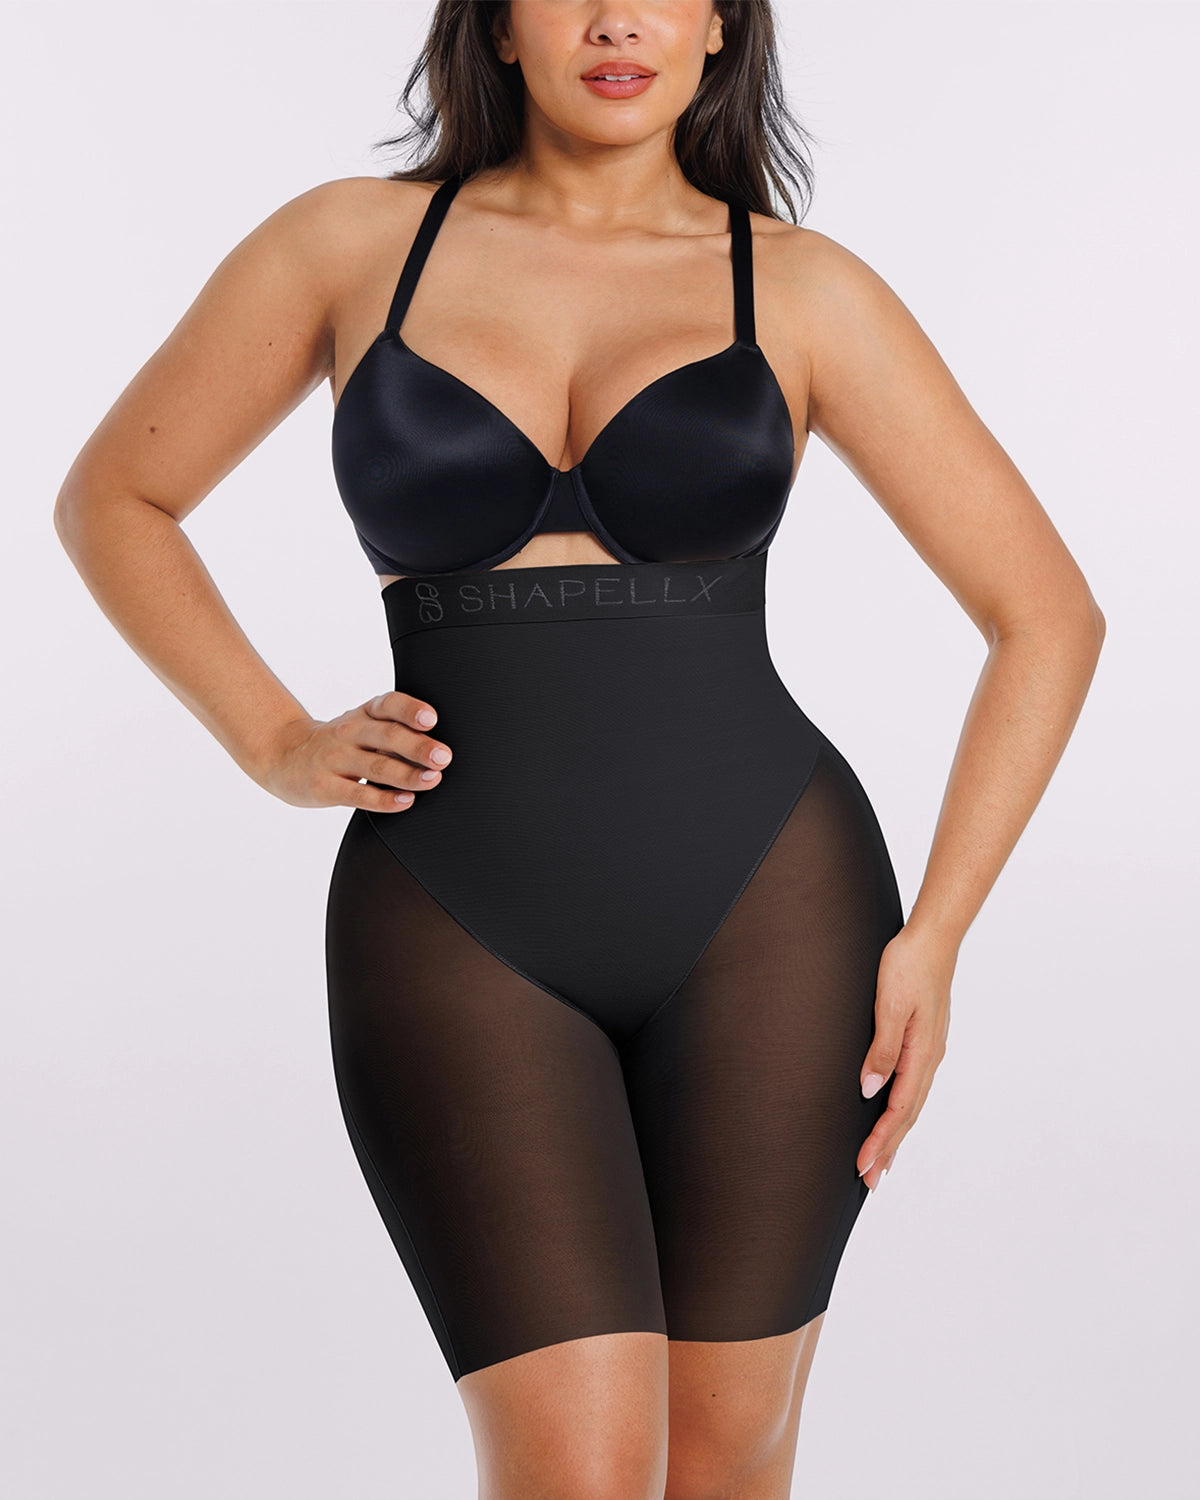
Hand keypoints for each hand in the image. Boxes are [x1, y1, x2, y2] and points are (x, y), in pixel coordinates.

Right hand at [253, 691, 452, 810]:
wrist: (284, 756)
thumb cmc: (340, 743)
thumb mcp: (361, 725)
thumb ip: (396, 730)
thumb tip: (442, 748)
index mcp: (364, 714)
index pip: (388, 705)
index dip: (409, 710)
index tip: (430, 720)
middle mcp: (349, 732)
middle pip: (387, 736)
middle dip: (418, 747)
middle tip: (443, 757)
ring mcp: (335, 759)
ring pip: (376, 767)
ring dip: (407, 774)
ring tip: (432, 779)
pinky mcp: (325, 786)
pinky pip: (358, 794)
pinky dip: (384, 800)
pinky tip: (405, 801)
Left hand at [856, 926, 954, 1191]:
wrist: (932, 937)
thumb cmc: (908, 964)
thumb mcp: (889, 1005)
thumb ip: (881, 1049)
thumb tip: (870, 1090)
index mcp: (921, 1053)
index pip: (898, 1109)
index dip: (880, 1141)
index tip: (863, 1166)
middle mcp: (928, 1057)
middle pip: (907, 1114)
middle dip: (888, 1149)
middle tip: (869, 1181)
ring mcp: (928, 1050)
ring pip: (911, 1102)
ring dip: (896, 1134)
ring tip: (881, 1161)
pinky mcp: (924, 1040)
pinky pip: (913, 1085)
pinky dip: (902, 1109)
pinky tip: (895, 1114)